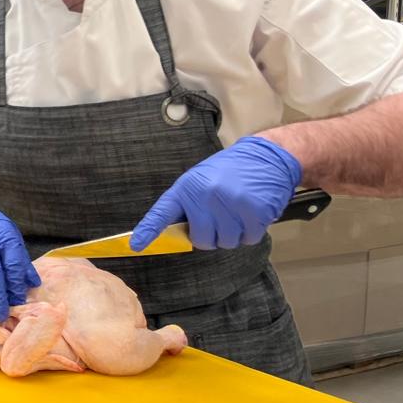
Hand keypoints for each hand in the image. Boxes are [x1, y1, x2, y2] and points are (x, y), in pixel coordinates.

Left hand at [131, 135, 301, 251]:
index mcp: (188, 187)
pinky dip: (251, 232)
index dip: (148, 231)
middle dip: (211, 236)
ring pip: (226, 242)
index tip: (136, 245)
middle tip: (220, 219)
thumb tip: (177, 233)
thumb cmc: (230, 171)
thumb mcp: (202, 180)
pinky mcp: (254, 212)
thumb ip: (189, 205)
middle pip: (201, 240)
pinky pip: (248, 239)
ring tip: (237, 212)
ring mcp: (230, 204)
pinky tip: (251, 214)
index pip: (162, 213)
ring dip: (233, 235)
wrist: (266, 157)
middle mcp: (205, 195)